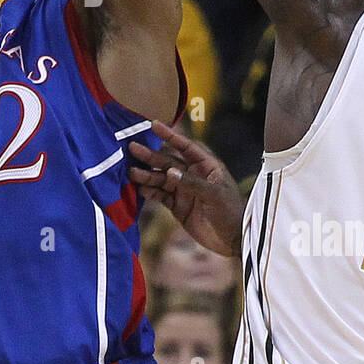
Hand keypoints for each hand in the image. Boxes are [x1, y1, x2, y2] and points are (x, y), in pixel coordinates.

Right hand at [128, 119, 243, 257]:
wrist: (232, 239)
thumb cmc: (230, 212)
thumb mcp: (214, 195)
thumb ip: (192, 183)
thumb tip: (170, 172)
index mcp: (205, 166)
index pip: (185, 147)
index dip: (170, 135)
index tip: (153, 124)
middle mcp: (192, 175)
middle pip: (168, 162)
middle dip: (151, 156)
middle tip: (133, 148)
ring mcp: (183, 190)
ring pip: (161, 179)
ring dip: (146, 175)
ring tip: (131, 173)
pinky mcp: (177, 206)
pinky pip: (160, 196)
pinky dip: (150, 192)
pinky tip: (140, 189)